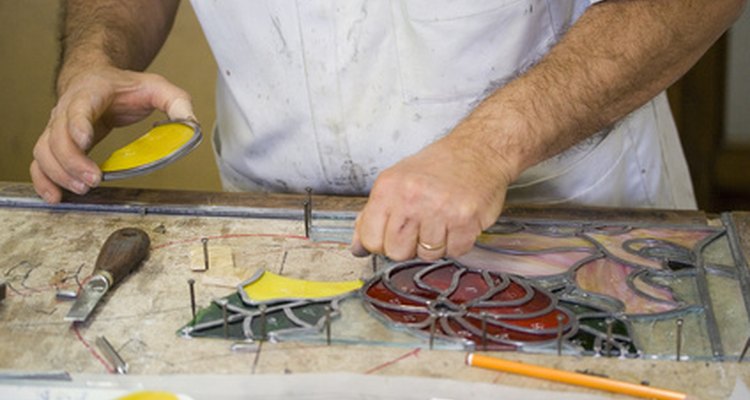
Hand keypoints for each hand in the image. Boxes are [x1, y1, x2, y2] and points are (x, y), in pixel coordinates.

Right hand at [30, 66, 194, 202]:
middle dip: (72, 161)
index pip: (78, 108)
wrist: (96, 78)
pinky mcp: (54, 142)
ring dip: (58, 174)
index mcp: (92, 92)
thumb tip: (192, 125)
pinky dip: (43, 180)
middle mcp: (67, 109)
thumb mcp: (157, 87)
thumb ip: (177, 103)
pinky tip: (55, 196)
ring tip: (81, 190)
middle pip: (57, 136)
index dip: (78, 124)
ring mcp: (56, 126)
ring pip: (44, 151)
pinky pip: (40, 162)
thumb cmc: (125, 86)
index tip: (85, 141)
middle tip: (93, 180)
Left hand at [351, 134, 512, 260]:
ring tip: (441, 220)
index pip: (370, 239)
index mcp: (389, 188)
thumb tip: (358, 246)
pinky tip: (456, 223)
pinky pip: (455, 251)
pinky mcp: (465, 220)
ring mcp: (440, 210)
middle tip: (420, 227)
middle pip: (396, 252)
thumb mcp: (396, 181)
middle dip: (408, 246)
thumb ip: (373, 214)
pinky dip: (457, 242)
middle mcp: (412, 198)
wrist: (478, 150)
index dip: (381, 243)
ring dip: (435, 244)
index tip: (392, 234)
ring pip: (427, 255)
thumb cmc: (438, 166)